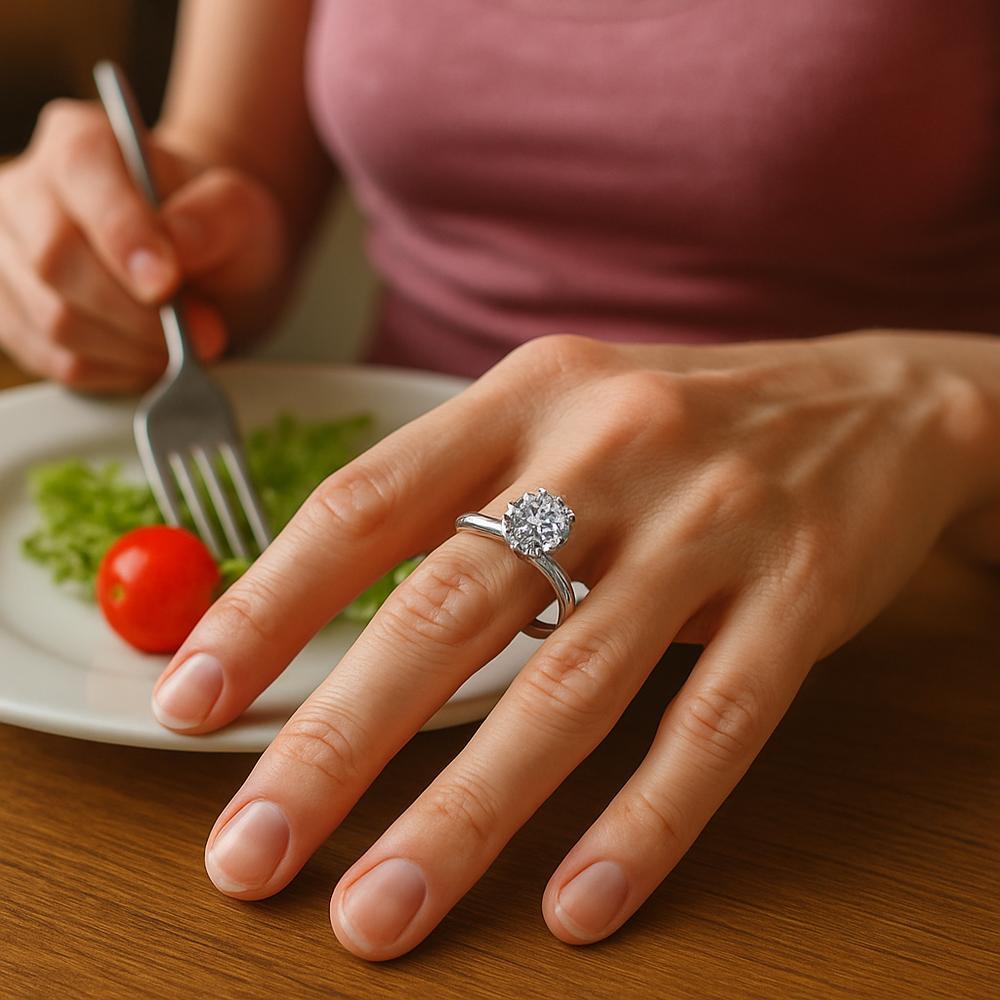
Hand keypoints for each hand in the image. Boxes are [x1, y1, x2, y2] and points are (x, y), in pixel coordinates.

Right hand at [0, 99, 285, 391]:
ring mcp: (10, 259)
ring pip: (56, 321)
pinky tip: (153, 355)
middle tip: (205, 333)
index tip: (166, 283)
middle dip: (139, 313)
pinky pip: (61, 362)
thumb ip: (213, 219)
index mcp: (79, 142)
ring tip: (187, 344)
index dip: (122, 234)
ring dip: (136, 348)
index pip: (82, 174)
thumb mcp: (240, 211)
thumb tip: (176, 248)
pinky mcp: (15, 319)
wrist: (202, 266)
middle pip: (56, 260)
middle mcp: (26, 193)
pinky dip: (120, 370)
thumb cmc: (213, 229)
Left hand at [151, 332, 992, 958]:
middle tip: (251, 852)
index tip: (190, 703)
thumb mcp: (558, 413)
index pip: (367, 502)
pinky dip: (642, 823)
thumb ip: (457, 497)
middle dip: (337, 741)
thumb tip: (331, 621)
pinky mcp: (799, 591)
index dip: (268, 606)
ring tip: (380, 912)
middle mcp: (609, 449)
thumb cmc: (677, 422)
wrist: (866, 398)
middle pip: (451, 607)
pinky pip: (713, 722)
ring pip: (573, 685)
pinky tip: (576, 905)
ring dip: (467, 812)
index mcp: (525, 399)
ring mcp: (711, 521)